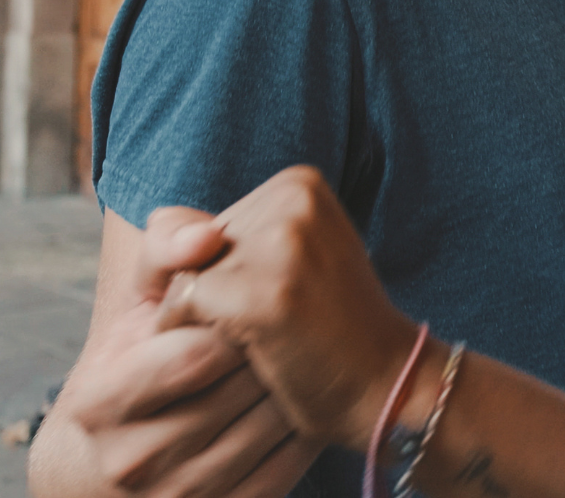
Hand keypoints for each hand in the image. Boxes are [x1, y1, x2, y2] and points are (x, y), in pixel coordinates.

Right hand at [35, 208, 316, 496]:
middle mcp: (131, 460)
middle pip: (239, 390)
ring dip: (300, 380)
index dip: (239, 316)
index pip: (196, 352)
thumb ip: (165, 248)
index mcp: (100, 402)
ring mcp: (176, 496)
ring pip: (270, 427)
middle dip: (275, 344)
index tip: (262, 292)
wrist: (119, 454)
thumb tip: (207, 234)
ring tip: (310, 347)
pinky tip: (311, 391)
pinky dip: (308, 424)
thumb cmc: (139, 355)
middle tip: (300, 315)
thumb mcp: (140, 302)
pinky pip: (287, 467)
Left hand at [158, 167, 422, 452]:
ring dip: (206, 322)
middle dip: (216, 295)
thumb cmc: (324, 328)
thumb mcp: (278, 261)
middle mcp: (293, 198)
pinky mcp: (261, 290)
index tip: (284, 292)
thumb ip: (199, 240)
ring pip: (180, 279)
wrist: (387, 382)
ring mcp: (282, 243)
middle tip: (285, 316)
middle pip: (189, 251)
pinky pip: (177, 308)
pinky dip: (196, 341)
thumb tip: (192, 244)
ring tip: (273, 332)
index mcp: (300, 182)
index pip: (203, 227)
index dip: (223, 276)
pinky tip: (254, 350)